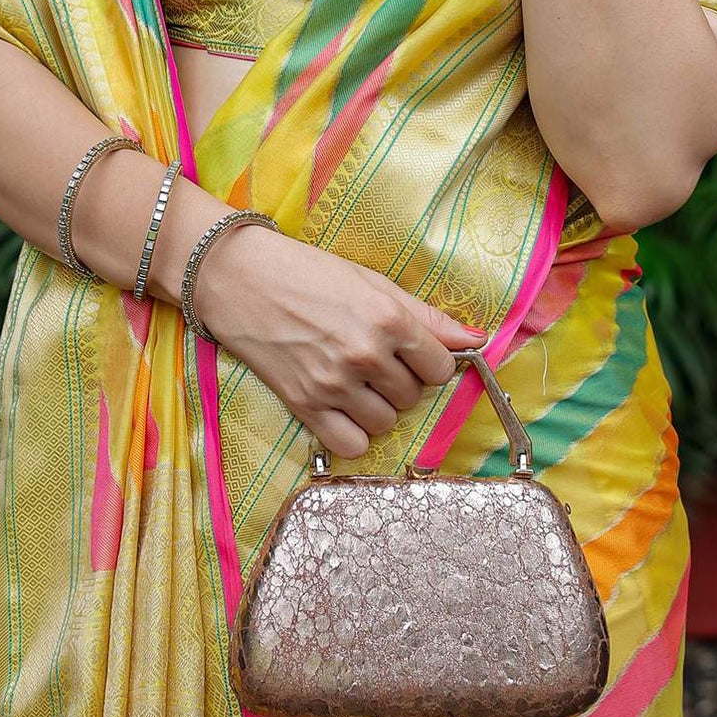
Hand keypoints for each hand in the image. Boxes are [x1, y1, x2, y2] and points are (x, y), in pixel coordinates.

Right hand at [190, 222, 489, 458]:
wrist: (238, 278)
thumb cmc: (307, 272)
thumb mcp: (372, 282)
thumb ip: (426, 316)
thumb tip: (477, 339)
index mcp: (388, 318)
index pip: (439, 367)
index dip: (429, 362)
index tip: (411, 353)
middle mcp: (365, 354)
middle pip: (412, 396)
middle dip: (401, 381)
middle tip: (374, 359)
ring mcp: (334, 384)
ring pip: (386, 421)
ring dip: (378, 406)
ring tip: (355, 380)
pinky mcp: (304, 405)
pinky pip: (352, 444)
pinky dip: (353, 432)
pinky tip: (342, 407)